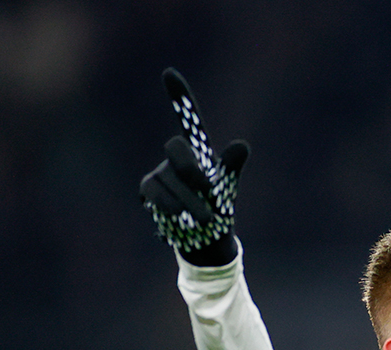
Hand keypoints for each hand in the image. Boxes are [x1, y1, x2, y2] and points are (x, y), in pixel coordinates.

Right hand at [140, 68, 249, 265]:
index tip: (169, 71)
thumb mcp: (228, 187)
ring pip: (170, 180)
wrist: (205, 237)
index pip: (189, 119)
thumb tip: (241, 144)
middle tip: (208, 189)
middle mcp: (177, 156)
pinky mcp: (148, 189)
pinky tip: (178, 218)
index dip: (180, 97)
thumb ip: (231, 166)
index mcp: (199, 150)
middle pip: (176, 147)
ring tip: (204, 220)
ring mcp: (160, 171)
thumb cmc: (219, 207)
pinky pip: (154, 193)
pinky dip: (170, 207)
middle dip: (191, 169)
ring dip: (190, 203)